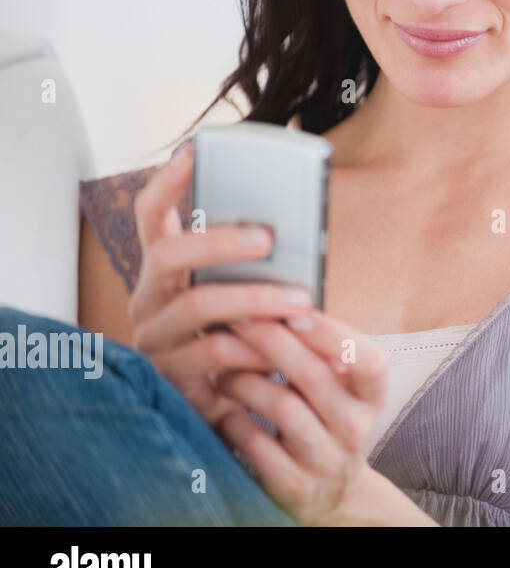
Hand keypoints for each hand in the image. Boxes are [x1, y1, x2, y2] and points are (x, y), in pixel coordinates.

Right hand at [128, 141, 316, 426]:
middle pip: (167, 255)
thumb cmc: (241, 339)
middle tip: (267, 236)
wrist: (227, 415)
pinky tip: (291, 346)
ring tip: (302, 296)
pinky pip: (216, 357)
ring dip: (254, 297)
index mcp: (164, 271)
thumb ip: (255, 264)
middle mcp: (149, 300)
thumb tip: (296, 220)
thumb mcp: (244, 297)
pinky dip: (258, 348)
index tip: (191, 151)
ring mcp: (155, 341)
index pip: (151, 217)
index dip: (166, 184)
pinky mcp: (171, 381)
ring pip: (197, 306)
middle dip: (217, 240)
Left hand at [212, 310, 388, 526]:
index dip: (332, 334)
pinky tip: (223, 409)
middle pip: (313, 376)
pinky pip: (256, 444)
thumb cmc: (327, 420)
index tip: (295, 310)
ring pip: (281, 407)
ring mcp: (328, 460)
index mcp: (373, 396)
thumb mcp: (342, 389)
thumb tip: (279, 298)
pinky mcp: (295, 486)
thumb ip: (323, 353)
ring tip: (221, 367)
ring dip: (244, 380)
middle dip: (271, 341)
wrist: (332, 494)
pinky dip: (234, 421)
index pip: (367, 359)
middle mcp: (357, 428)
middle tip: (237, 318)